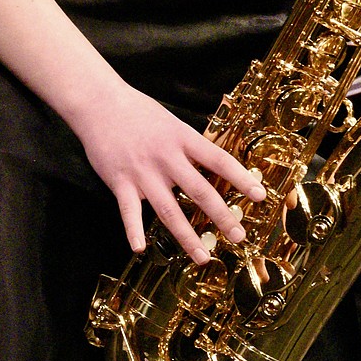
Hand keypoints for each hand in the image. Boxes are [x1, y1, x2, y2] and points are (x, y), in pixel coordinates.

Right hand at [76, 80, 266, 264]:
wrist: (100, 103)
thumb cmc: (138, 112)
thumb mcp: (172, 123)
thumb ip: (189, 146)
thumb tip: (212, 166)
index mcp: (183, 139)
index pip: (219, 160)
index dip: (241, 178)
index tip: (260, 195)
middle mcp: (167, 157)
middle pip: (199, 191)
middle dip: (221, 216)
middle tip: (238, 236)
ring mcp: (143, 172)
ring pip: (169, 210)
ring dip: (187, 236)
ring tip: (202, 257)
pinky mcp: (120, 182)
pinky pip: (129, 212)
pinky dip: (134, 231)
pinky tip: (140, 248)